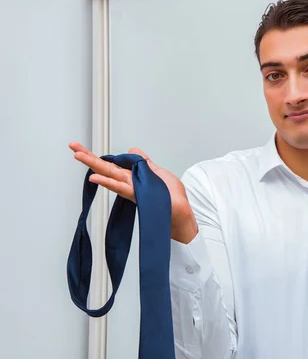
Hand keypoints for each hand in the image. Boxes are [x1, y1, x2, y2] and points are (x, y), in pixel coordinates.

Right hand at [69, 142, 197, 242]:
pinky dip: (108, 183)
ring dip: (93, 165)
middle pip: (106, 168)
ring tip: (78, 155)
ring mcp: (132, 189)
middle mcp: (129, 183)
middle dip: (89, 157)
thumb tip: (133, 149)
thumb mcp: (159, 173)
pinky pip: (121, 188)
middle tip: (72, 146)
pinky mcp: (137, 196)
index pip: (113, 163)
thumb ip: (144, 163)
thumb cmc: (172, 197)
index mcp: (133, 176)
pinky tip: (95, 178)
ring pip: (109, 175)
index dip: (99, 155)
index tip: (83, 147)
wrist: (181, 215)